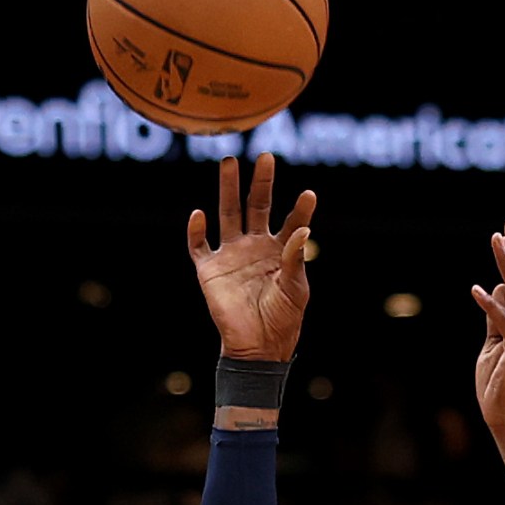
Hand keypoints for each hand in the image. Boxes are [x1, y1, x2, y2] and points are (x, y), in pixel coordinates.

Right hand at [186, 153, 315, 362]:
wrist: (257, 347)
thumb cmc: (282, 319)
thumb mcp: (296, 288)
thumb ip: (296, 258)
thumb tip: (302, 229)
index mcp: (280, 249)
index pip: (291, 220)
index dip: (300, 208)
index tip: (309, 195)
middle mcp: (255, 246)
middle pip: (256, 205)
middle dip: (260, 182)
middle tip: (266, 157)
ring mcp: (231, 256)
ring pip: (228, 214)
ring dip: (228, 189)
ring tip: (229, 163)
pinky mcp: (210, 271)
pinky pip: (198, 247)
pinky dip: (196, 230)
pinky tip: (199, 214)